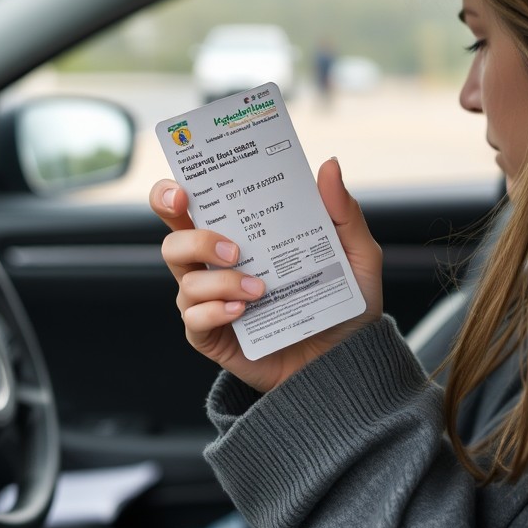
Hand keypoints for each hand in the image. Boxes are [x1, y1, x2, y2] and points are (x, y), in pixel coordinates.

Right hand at [150, 158, 382, 391]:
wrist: (346, 362)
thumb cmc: (343, 305)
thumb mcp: (355, 255)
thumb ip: (343, 211)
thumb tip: (329, 166)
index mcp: (241, 236)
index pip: (191, 208)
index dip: (171, 195)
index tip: (183, 190)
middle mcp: (216, 266)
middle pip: (173, 241)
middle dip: (191, 237)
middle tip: (231, 246)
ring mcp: (212, 302)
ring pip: (185, 280)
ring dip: (219, 279)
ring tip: (260, 288)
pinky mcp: (213, 335)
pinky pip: (194, 319)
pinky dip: (215, 310)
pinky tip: (243, 310)